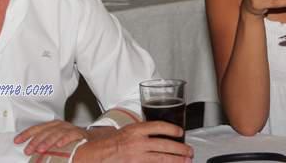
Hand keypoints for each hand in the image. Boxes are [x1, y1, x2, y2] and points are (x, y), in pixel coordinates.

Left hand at [14, 120, 86, 155]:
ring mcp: (69, 128)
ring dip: (48, 141)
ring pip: (56, 133)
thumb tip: (31, 151)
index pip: (36, 128)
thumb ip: (44, 143)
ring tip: (41, 149)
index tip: (17, 140)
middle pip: (45, 131)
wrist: (91, 138)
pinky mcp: (79, 133)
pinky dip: (65, 139)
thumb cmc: (71, 140)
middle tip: (28, 150)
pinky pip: (71, 135)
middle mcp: (59, 125)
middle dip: (35, 141)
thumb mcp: (56, 139)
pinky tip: (60, 145)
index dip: (26, 134)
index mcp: (52, 126)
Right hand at [73, 121, 192, 162]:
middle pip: (165, 145)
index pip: (158, 126)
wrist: (95, 156)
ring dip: (176, 160)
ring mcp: (137, 157)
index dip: (172, 129)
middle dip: (180, 149)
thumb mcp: (127, 131)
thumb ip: (142, 132)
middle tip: (189, 151)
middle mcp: (137, 143)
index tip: (181, 132)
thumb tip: (158, 133)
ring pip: (162, 158)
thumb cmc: (110, 144)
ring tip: (186, 160)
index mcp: (135, 130)